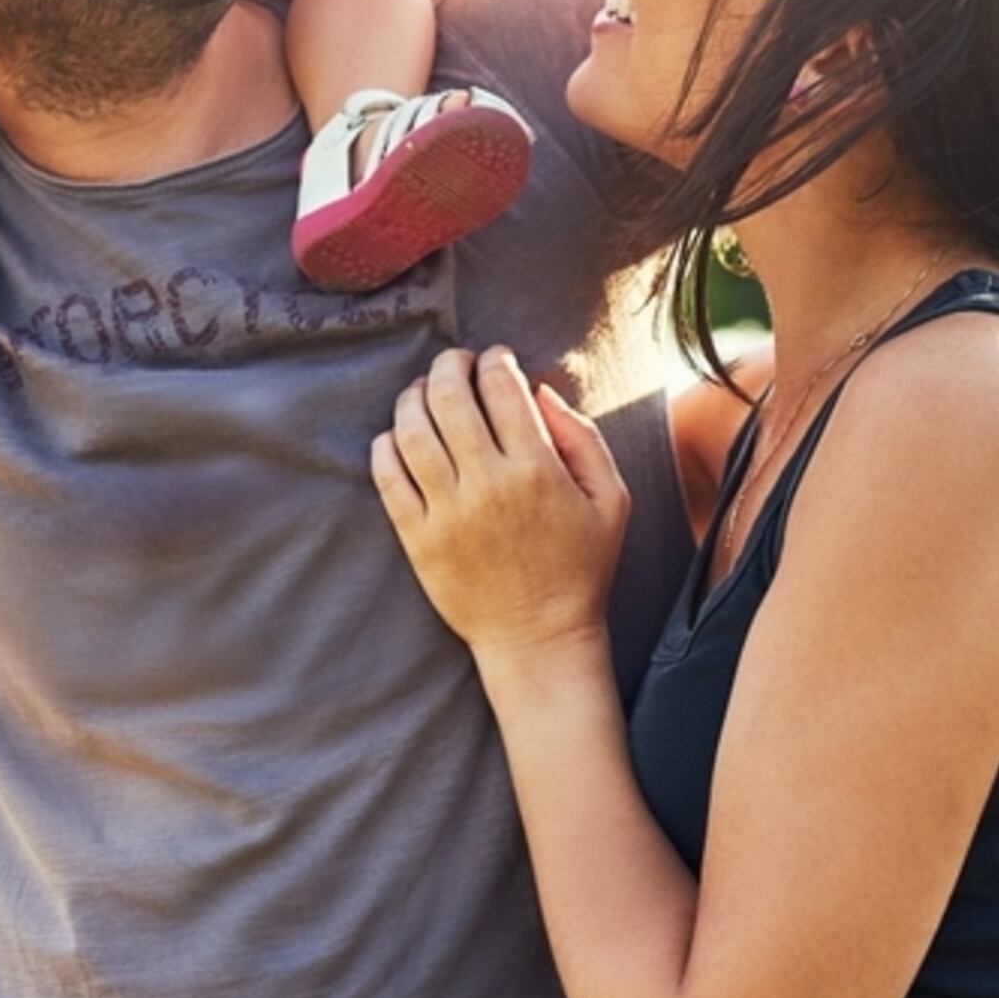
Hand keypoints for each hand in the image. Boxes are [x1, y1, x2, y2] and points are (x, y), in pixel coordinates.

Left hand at [372, 347, 630, 664]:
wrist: (538, 638)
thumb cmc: (580, 566)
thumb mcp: (611, 499)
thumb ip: (583, 437)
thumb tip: (540, 389)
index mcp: (537, 469)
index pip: (501, 387)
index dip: (495, 359)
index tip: (496, 358)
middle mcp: (488, 485)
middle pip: (449, 396)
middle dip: (450, 365)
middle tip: (456, 363)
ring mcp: (447, 513)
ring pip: (411, 429)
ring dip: (414, 396)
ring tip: (426, 392)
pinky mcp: (418, 539)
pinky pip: (387, 475)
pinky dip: (387, 443)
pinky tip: (401, 435)